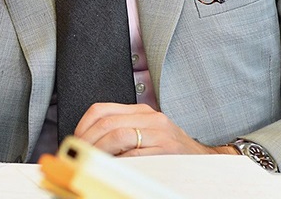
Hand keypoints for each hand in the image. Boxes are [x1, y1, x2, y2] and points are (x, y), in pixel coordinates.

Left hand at [73, 103, 237, 156]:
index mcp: (142, 112)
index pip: (101, 110)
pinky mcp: (166, 151)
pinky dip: (117, 163)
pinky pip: (133, 156)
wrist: (206, 162)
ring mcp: (160, 134)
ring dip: (98, 152)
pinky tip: (111, 169)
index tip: (74, 142)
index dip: (83, 127)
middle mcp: (151, 118)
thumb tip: (87, 143)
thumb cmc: (173, 152)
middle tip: (77, 156)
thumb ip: (123, 131)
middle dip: (86, 141)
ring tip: (90, 163)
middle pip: (106, 123)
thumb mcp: (147, 134)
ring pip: (117, 137)